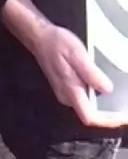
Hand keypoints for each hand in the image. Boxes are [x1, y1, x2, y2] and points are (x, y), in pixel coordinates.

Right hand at [1, 0, 127, 128]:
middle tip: (124, 109)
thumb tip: (107, 89)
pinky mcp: (66, 87)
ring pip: (88, 108)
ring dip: (104, 106)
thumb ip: (92, 74)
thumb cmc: (56, 43)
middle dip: (109, 115)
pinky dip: (97, 97)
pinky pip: (84, 99)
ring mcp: (65, 92)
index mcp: (70, 90)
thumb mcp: (78, 55)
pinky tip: (104, 87)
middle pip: (90, 115)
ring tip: (119, 98)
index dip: (108, 121)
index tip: (123, 118)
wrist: (39, 36)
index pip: (90, 117)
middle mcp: (66, 96)